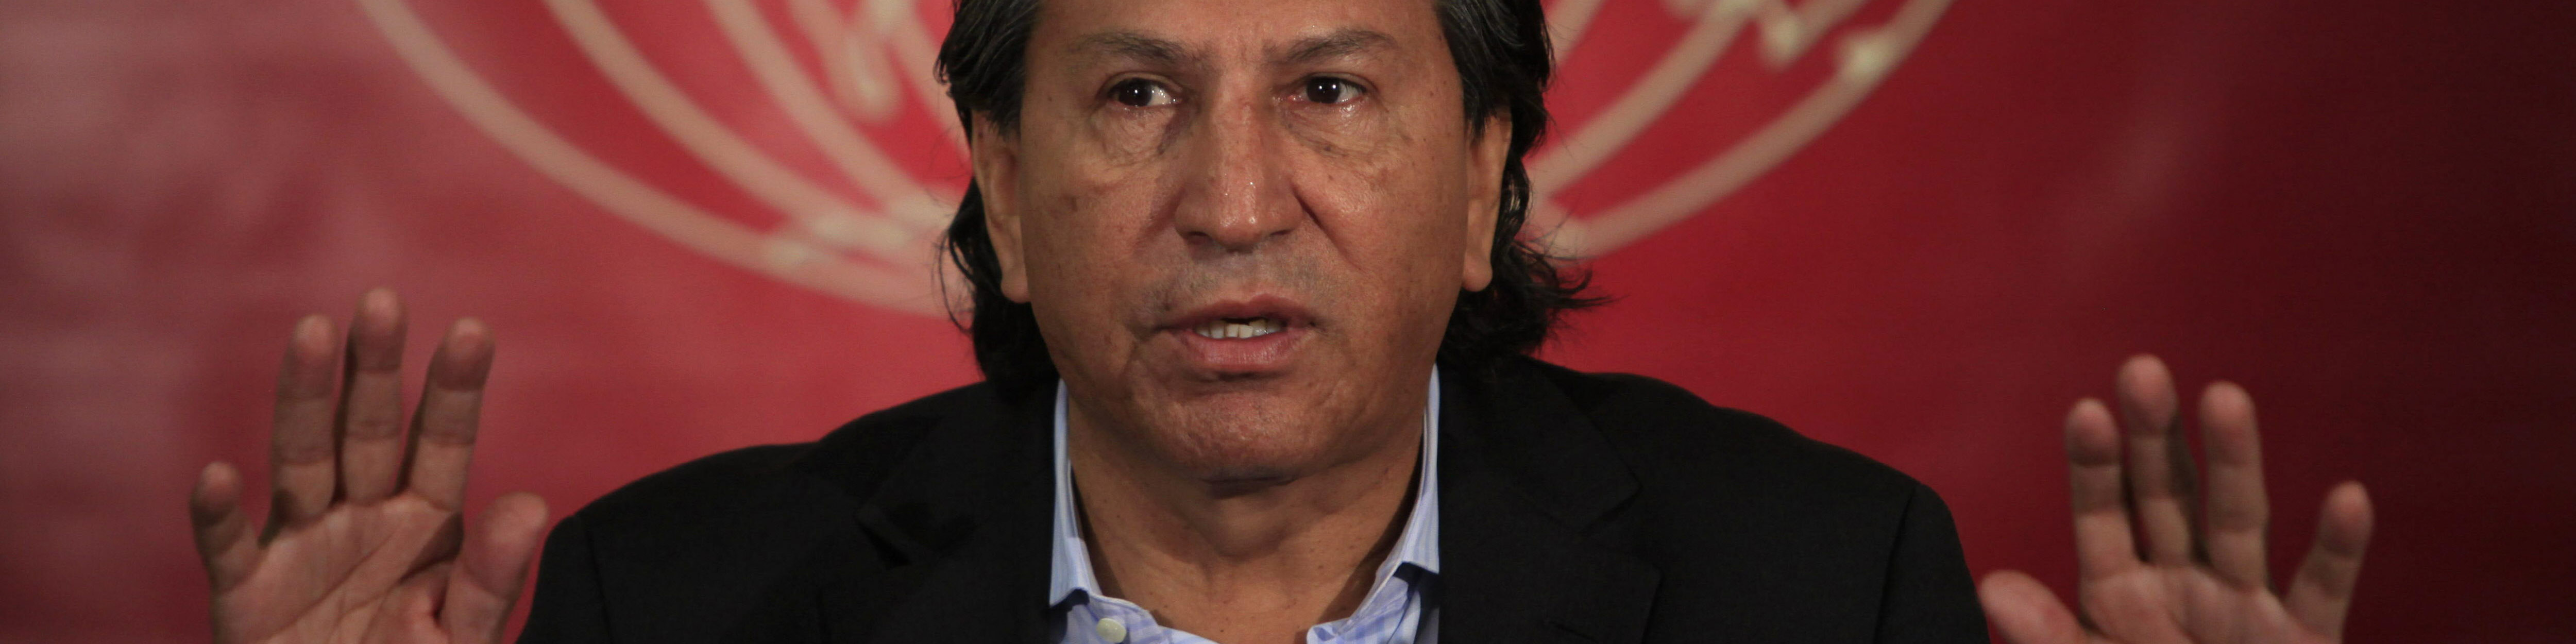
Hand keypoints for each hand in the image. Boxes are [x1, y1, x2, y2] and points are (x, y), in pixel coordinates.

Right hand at [189, 289, 548, 642]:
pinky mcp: (247, 595)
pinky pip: (230, 549)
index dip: (454, 390)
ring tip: (312, 334)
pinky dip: (217, 516)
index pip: (443, 444)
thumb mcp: (465, 636)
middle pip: (367, 433)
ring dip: (304, 401)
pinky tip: (217, 476)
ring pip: (300, 462)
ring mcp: (302, 547)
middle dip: (374, 369)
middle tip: (382, 302)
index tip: (472, 330)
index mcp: (425, 522)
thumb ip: (493, 578)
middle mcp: (362, 518)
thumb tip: (531, 505)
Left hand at [1978, 355, 2374, 643]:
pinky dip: (2337, 549)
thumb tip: (1990, 585)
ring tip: (2223, 396)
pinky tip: (2347, 496)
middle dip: (2155, 438)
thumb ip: (2044, 634)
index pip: (2102, 515)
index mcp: (2121, 590)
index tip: (2084, 412)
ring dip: (2232, 463)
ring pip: (2239, 523)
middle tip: (2140, 369)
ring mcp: (2246, 607)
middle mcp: (2184, 582)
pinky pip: (2323, 591)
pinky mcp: (2305, 642)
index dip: (2094, 466)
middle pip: (2167, 498)